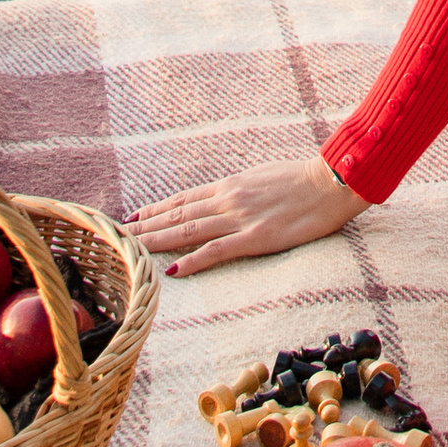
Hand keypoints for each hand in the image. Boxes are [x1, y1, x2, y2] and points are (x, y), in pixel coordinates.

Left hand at [129, 153, 365, 277]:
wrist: (331, 182)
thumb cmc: (304, 180)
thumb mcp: (264, 178)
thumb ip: (242, 190)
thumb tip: (226, 199)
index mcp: (230, 185)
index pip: (183, 200)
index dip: (155, 210)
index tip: (132, 218)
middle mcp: (228, 199)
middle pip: (178, 216)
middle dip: (145, 227)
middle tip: (116, 237)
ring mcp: (240, 218)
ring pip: (188, 231)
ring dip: (157, 241)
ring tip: (132, 250)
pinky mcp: (256, 238)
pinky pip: (217, 250)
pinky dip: (193, 259)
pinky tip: (174, 268)